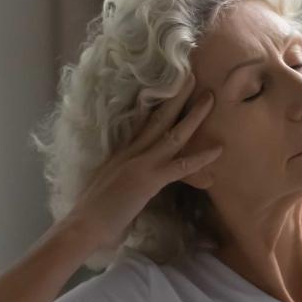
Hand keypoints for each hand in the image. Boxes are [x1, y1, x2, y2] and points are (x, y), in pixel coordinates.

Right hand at [61, 73, 222, 251]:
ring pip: (172, 134)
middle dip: (177, 97)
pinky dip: (201, 157)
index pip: (144, 124)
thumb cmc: (93, 212)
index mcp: (122, 152)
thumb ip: (124, 175)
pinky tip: (218, 149)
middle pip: (158, 118)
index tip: (171, 90)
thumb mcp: (110, 184)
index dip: (159, 106)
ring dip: (193, 115)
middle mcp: (131, 151)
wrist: (83, 225)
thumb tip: (134, 177)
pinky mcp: (148, 179)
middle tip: (192, 76)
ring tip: (210, 98)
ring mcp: (140, 163)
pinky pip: (180, 166)